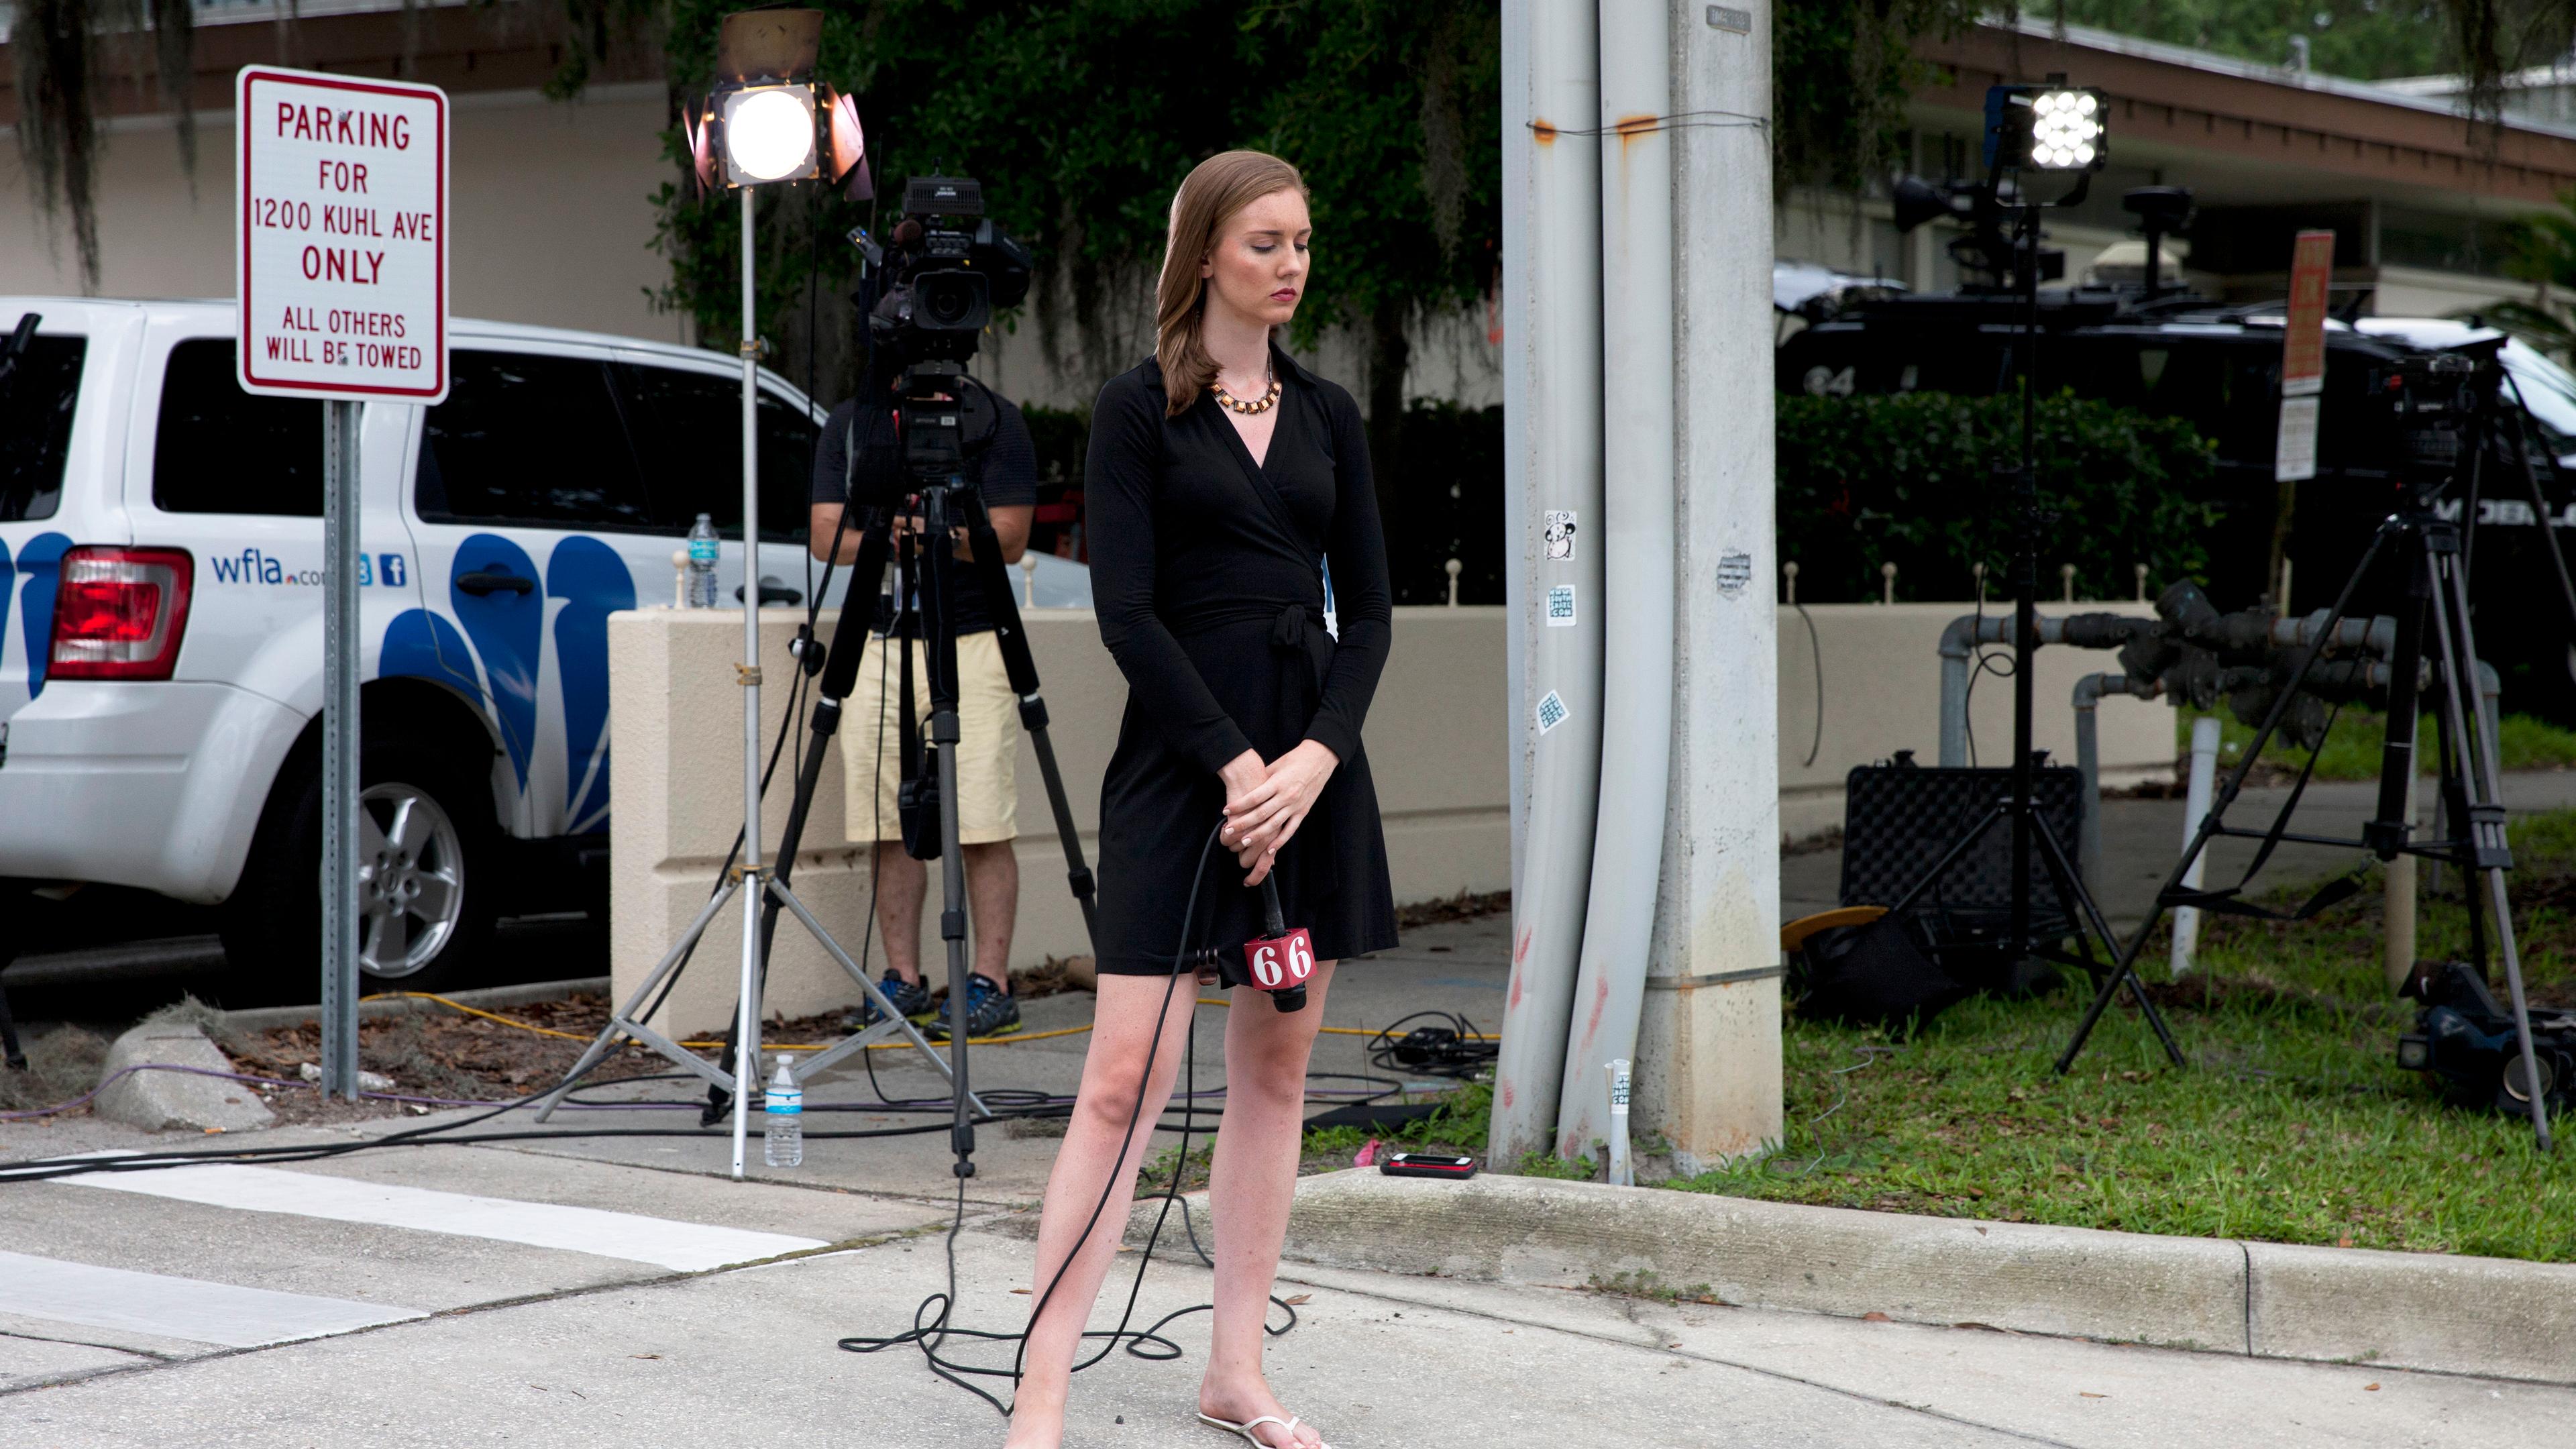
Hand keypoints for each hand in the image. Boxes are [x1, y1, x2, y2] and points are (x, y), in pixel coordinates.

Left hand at [1226, 741, 1338, 885]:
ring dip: (1258, 835)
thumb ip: (1261, 781)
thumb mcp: (1275, 766)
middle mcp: (1286, 796)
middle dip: (1243, 824)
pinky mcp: (1303, 812)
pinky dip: (1280, 841)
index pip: (1254, 798)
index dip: (1238, 805)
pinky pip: (1290, 829)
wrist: (1319, 759)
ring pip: (1274, 824)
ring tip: (1243, 842)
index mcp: (1277, 783)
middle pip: (1261, 813)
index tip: (1225, 811)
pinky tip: (1269, 849)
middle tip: (1229, 831)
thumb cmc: (1294, 760)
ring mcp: (1295, 806)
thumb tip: (1244, 792)